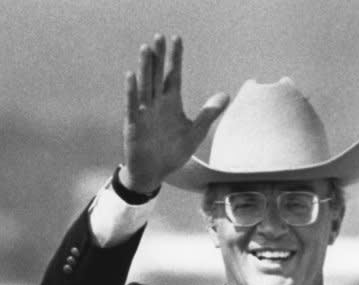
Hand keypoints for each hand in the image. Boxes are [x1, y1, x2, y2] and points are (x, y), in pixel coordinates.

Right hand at [121, 34, 228, 192]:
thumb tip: (226, 95)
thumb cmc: (173, 152)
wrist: (155, 172)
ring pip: (144, 86)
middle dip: (159, 57)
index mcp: (171, 103)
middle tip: (160, 37)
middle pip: (158, 76)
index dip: (176, 58)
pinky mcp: (134, 125)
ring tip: (146, 49)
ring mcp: (144, 113)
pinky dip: (132, 92)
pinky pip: (132, 106)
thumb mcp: (195, 132)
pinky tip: (131, 76)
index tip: (177, 38)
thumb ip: (208, 114)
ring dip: (145, 68)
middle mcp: (157, 104)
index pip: (174, 76)